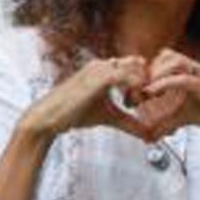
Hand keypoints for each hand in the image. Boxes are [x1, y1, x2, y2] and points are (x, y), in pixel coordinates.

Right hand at [19, 55, 152, 141]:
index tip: (146, 100)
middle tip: (141, 103)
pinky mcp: (97, 78)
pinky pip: (126, 77)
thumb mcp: (110, 117)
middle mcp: (103, 64)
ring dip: (141, 87)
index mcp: (105, 68)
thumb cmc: (74, 114)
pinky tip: (129, 105)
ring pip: (136, 69)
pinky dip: (134, 90)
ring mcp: (99, 69)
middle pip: (140, 64)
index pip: (137, 65)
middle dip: (147, 82)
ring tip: (131, 105)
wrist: (48, 118)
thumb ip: (131, 123)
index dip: (146, 81)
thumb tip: (150, 135)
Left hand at [135, 49, 199, 142]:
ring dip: (155, 73)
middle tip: (137, 89)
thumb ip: (166, 122)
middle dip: (148, 70)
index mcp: (193, 71)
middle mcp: (198, 69)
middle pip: (167, 54)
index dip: (149, 69)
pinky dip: (164, 84)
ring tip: (145, 90)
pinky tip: (151, 92)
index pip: (166, 58)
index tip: (137, 87)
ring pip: (174, 60)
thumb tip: (148, 135)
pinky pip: (183, 79)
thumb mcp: (185, 117)